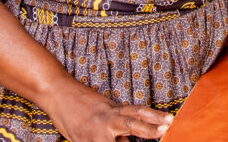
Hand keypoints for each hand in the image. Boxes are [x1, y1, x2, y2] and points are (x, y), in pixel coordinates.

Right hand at [43, 78, 172, 141]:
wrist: (57, 92)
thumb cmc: (79, 102)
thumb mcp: (102, 109)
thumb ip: (116, 125)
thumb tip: (126, 140)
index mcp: (114, 109)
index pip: (138, 111)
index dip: (154, 116)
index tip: (170, 120)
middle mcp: (108, 118)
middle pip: (132, 122)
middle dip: (150, 129)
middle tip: (166, 128)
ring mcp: (96, 131)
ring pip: (117, 141)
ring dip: (126, 140)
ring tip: (151, 134)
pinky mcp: (85, 140)